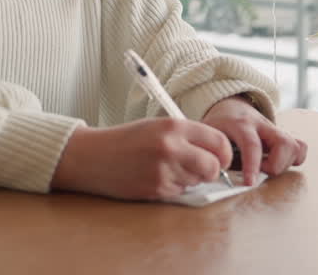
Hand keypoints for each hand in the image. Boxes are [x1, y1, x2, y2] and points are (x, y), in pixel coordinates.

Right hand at [50, 119, 232, 200]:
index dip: (224, 154)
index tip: (221, 159)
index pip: (219, 141)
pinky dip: (173, 188)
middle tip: (201, 170)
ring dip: (189, 179)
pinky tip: (156, 177)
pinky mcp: (156, 189)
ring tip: (167, 168)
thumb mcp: (157, 127)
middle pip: (213, 166)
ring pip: (197, 181)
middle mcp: (172, 147)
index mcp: (174, 126)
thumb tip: (217, 154)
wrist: (93, 156)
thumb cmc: (125, 140)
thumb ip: (187, 137)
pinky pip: (179, 192)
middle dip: (212, 171)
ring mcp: (164, 170)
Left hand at [201, 96, 306, 184]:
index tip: (249, 183)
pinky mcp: (284, 136)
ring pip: (296, 146)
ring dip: (284, 164)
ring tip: (266, 167)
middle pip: (284, 143)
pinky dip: (293, 160)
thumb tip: (211, 173)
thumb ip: (210, 151)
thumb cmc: (218, 124)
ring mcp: (276, 130)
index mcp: (240, 124)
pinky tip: (277, 163)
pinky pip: (300, 147)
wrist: (229, 106)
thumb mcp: (208, 134)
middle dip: (274, 166)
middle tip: (259, 171)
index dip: (252, 166)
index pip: (252, 144)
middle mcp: (262, 124)